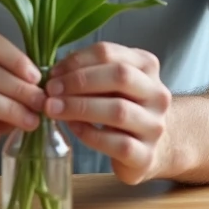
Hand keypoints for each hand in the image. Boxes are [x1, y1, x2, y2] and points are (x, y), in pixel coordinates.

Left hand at [43, 42, 171, 184]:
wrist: (149, 148)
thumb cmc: (122, 107)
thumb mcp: (110, 84)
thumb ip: (88, 74)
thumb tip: (55, 73)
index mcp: (146, 66)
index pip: (109, 53)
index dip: (77, 61)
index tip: (53, 72)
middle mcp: (157, 93)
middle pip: (120, 76)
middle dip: (79, 81)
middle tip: (51, 90)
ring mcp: (155, 125)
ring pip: (118, 111)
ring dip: (79, 107)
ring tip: (53, 109)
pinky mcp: (146, 155)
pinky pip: (116, 143)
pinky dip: (89, 134)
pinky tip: (72, 128)